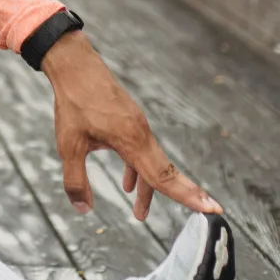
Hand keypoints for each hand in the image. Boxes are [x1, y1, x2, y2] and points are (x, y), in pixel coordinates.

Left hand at [42, 31, 221, 220]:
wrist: (76, 66)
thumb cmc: (74, 103)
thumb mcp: (69, 145)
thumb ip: (75, 180)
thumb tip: (83, 209)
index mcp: (132, 140)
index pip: (163, 177)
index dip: (187, 196)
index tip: (211, 208)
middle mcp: (141, 134)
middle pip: (166, 172)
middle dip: (184, 194)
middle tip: (207, 213)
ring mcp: (138, 127)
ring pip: (151, 163)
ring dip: (149, 188)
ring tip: (139, 213)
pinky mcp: (131, 122)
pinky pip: (142, 151)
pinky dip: (138, 170)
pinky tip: (128, 183)